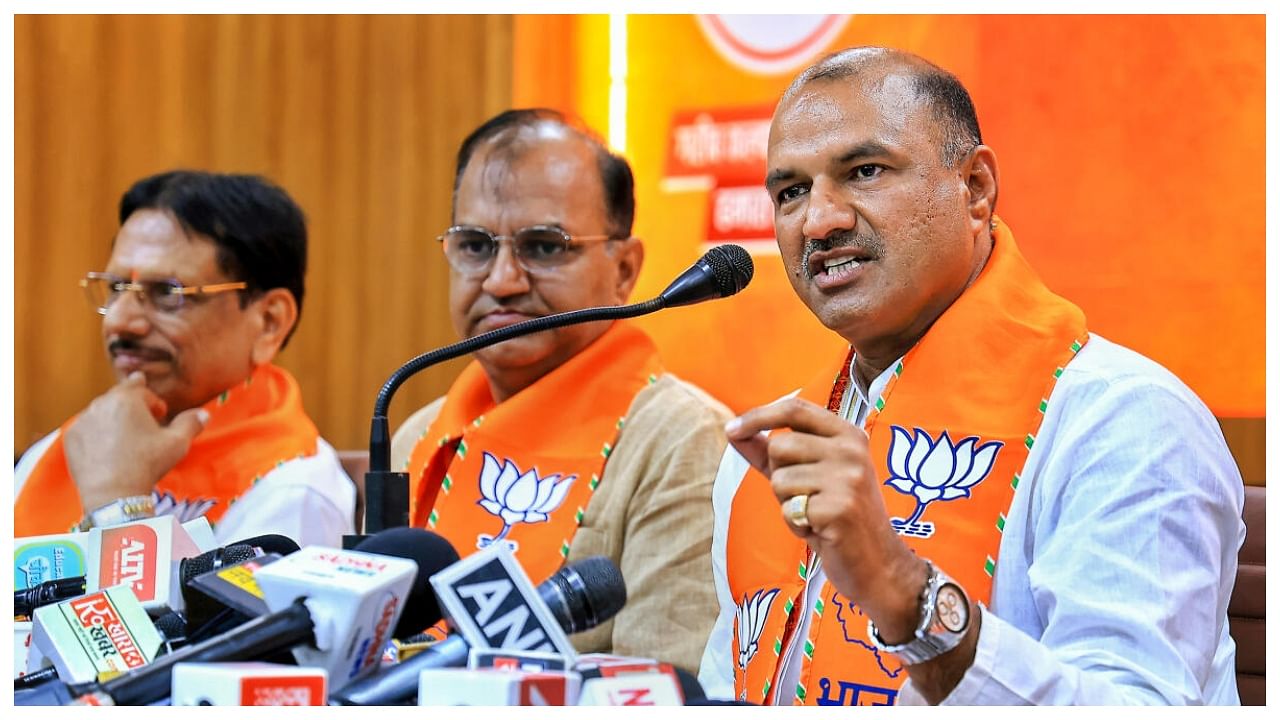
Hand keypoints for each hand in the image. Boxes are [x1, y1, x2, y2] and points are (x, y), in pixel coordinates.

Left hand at [64, 372, 208, 513]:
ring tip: (126, 439)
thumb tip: (204, 414)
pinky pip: (87, 429)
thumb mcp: (177, 443)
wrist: (113, 493)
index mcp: (127, 399)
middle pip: (118, 397)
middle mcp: (101, 404)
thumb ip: (191, 423)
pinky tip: (108, 449)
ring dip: (114, 420)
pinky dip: (97, 434)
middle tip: (143, 425)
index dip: (153, 400)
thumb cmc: (147, 465)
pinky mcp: (71, 438)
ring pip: (102, 412)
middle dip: (132, 408)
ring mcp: (82, 421)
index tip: (160, 415)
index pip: (139, 386)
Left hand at [725, 397, 926, 642]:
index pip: (795, 409)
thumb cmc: (837, 517)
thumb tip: (733, 431)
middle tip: (805, 497)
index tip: (732, 429)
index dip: (758, 415)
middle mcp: (852, 449)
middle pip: (779, 445)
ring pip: (779, 479)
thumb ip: (770, 452)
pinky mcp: (840, 507)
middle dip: (779, 475)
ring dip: (787, 503)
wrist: (878, 564)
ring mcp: (848, 477)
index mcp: (847, 434)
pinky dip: (795, 525)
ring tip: (815, 514)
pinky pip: (788, 509)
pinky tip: (820, 530)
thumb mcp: (806, 476)